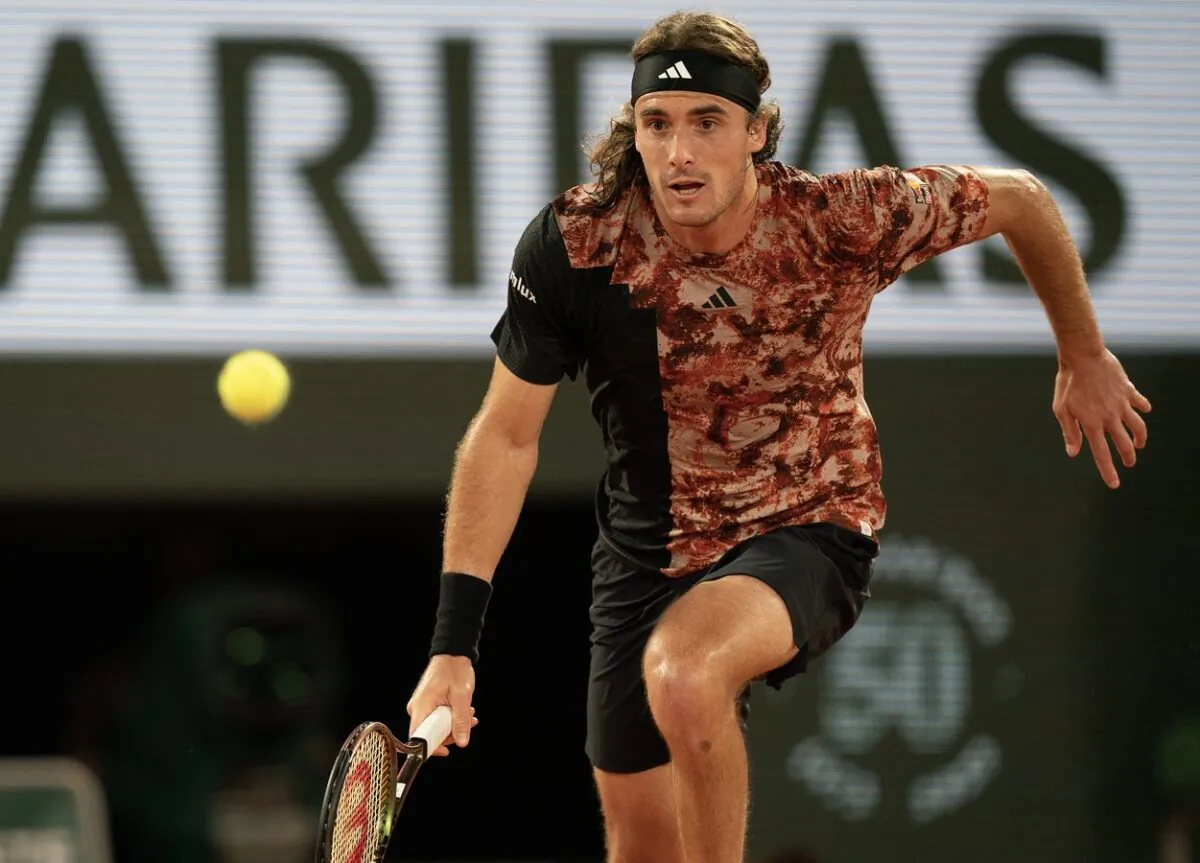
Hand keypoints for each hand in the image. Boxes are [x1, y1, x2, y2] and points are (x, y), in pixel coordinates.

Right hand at [406, 654, 478, 756]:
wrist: (452, 654)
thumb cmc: (454, 669)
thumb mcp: (462, 696)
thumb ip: (461, 720)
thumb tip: (462, 741)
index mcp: (421, 706)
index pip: (419, 738)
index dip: (432, 748)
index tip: (447, 750)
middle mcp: (417, 708)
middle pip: (430, 734)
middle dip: (451, 733)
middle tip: (467, 723)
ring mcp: (421, 707)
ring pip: (436, 728)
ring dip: (454, 725)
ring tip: (468, 714)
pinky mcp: (427, 705)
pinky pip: (437, 720)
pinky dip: (451, 719)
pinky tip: (463, 712)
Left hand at [1053, 348, 1150, 488]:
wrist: (1082, 356)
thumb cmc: (1067, 383)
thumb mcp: (1062, 409)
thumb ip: (1070, 432)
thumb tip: (1073, 453)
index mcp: (1092, 424)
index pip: (1101, 454)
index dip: (1108, 471)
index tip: (1114, 484)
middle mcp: (1109, 417)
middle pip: (1123, 443)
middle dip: (1127, 457)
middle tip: (1129, 464)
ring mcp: (1121, 403)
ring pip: (1137, 426)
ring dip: (1140, 438)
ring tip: (1139, 444)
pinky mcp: (1128, 390)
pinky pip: (1140, 402)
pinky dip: (1143, 407)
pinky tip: (1145, 410)